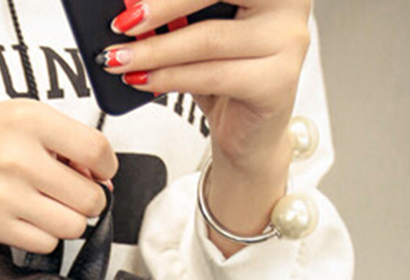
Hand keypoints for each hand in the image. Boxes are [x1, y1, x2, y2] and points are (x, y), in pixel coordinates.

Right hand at [0, 101, 116, 253]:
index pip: (96, 151)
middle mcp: (19, 160)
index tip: (100, 170)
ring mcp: (6, 197)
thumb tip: (101, 177)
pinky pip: (46, 244)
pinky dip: (47, 235)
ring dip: (71, 219)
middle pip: (89, 197)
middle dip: (91, 197)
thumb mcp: (21, 115)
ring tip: (54, 205)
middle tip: (76, 191)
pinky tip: (33, 217)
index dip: (107, 166)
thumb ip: (64, 140)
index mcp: (29, 122)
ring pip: (72, 226)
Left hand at [101, 0, 309, 253]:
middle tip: (122, 24)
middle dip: (162, 8)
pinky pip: (213, 75)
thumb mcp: (200, 34)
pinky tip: (144, 81)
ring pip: (208, 39)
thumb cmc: (226, 77)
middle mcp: (289, 2)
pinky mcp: (277, 81)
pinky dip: (171, 78)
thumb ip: (178, 15)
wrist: (250, 136)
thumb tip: (132, 7)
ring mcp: (289, 41)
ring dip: (155, 51)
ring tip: (120, 60)